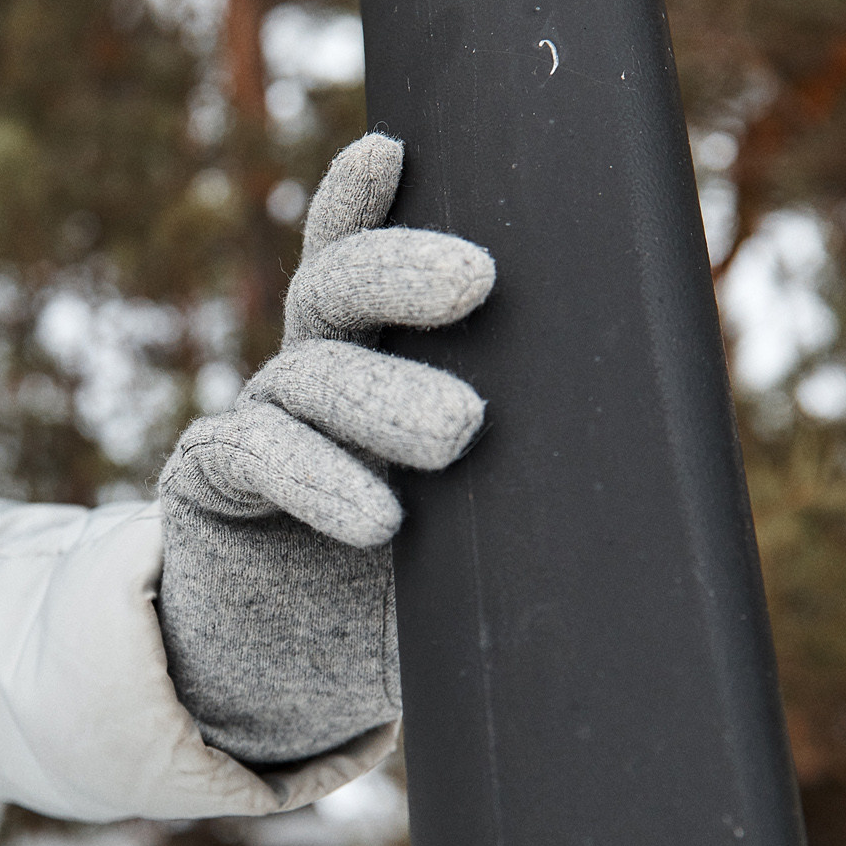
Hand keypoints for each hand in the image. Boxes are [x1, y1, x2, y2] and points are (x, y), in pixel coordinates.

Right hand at [156, 134, 494, 764]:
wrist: (285, 696)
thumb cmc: (400, 602)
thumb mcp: (474, 538)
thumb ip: (517, 489)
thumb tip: (637, 465)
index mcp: (371, 363)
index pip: (364, 265)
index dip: (362, 202)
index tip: (395, 149)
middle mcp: (305, 376)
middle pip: (335, 293)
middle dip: (400, 274)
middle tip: (477, 282)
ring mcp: (252, 425)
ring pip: (309, 377)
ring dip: (384, 397)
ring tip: (462, 433)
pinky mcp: (208, 488)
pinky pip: (255, 457)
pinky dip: (317, 478)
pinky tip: (377, 517)